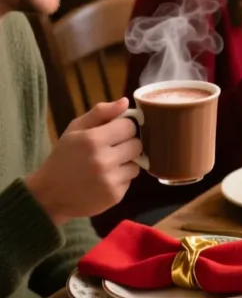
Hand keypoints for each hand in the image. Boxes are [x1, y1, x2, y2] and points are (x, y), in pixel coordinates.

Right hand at [25, 99, 142, 224]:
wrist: (48, 195)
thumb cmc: (63, 158)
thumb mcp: (75, 130)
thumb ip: (100, 113)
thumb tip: (125, 101)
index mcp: (92, 140)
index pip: (129, 126)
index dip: (123, 128)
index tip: (115, 132)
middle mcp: (103, 159)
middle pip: (137, 144)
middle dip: (127, 145)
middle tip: (112, 149)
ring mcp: (110, 179)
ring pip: (137, 163)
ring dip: (126, 162)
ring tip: (108, 165)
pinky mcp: (115, 195)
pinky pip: (130, 180)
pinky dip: (121, 178)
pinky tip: (105, 178)